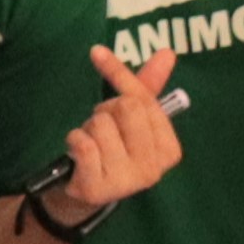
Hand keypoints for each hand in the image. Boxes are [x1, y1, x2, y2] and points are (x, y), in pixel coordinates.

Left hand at [50, 46, 186, 220]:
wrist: (88, 191)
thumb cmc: (114, 148)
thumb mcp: (133, 119)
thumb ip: (148, 86)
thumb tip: (168, 52)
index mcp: (169, 150)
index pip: (144, 99)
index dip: (119, 76)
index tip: (97, 53)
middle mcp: (154, 168)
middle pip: (126, 107)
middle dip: (106, 110)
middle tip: (103, 127)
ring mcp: (127, 181)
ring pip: (102, 124)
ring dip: (88, 128)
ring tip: (91, 145)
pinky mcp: (98, 188)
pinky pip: (83, 144)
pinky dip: (75, 139)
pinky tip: (78, 153)